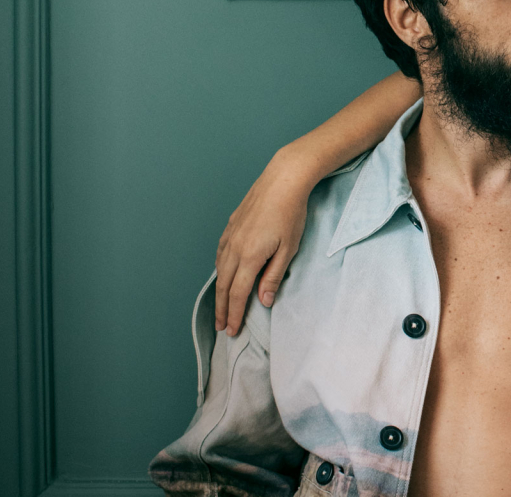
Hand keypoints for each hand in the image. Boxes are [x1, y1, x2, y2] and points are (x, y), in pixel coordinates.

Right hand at [214, 148, 316, 335]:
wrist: (283, 180)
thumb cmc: (291, 213)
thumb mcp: (289, 249)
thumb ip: (274, 276)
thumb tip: (263, 300)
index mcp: (250, 257)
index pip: (237, 293)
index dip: (234, 314)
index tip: (233, 330)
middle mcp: (235, 248)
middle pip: (224, 285)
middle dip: (222, 309)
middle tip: (222, 327)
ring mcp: (231, 235)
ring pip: (219, 269)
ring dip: (219, 290)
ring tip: (220, 306)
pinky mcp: (232, 225)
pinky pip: (220, 252)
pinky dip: (219, 268)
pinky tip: (222, 272)